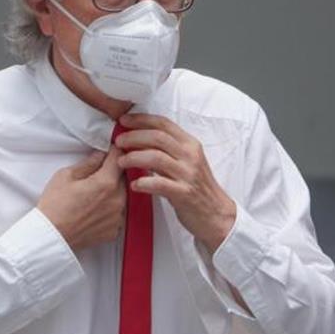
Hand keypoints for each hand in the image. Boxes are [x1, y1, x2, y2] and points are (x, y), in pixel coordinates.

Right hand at [36, 148, 125, 250]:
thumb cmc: (54, 206)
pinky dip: (108, 210)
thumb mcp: (66, 176)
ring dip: (111, 192)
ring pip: (121, 196)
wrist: (50, 236)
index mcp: (106, 183)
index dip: (113, 151)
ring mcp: (117, 217)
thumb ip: (88, 163)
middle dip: (111, 174)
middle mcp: (117, 200)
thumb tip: (100, 155)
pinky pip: (116, 213)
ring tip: (91, 196)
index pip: (119, 158)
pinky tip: (93, 211)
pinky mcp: (114, 230)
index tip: (108, 151)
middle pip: (122, 178)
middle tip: (94, 176)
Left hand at [114, 113, 236, 251]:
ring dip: (134, 157)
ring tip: (121, 162)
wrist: (216, 213)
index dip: (141, 120)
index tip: (124, 120)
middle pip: (157, 137)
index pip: (164, 124)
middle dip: (134, 137)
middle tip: (118, 142)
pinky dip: (144, 182)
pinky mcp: (184, 193)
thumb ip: (168, 151)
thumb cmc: (198, 188)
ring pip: (156, 158)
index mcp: (190, 145)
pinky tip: (134, 184)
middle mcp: (190, 156)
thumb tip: (140, 139)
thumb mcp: (187, 162)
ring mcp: (188, 174)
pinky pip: (160, 184)